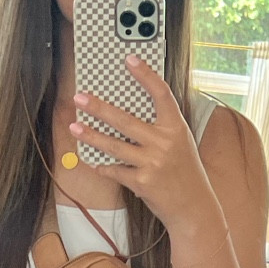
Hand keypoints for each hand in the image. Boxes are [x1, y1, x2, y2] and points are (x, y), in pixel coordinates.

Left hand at [70, 55, 226, 246]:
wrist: (193, 207)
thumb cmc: (185, 172)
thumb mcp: (181, 143)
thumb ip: (161, 127)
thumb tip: (130, 111)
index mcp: (176, 127)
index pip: (161, 93)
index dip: (145, 74)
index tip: (130, 59)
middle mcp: (164, 142)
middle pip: (125, 120)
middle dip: (98, 108)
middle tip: (79, 97)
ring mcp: (153, 163)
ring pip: (114, 145)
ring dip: (91, 136)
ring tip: (75, 126)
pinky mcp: (142, 182)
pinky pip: (115, 170)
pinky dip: (103, 166)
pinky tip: (94, 162)